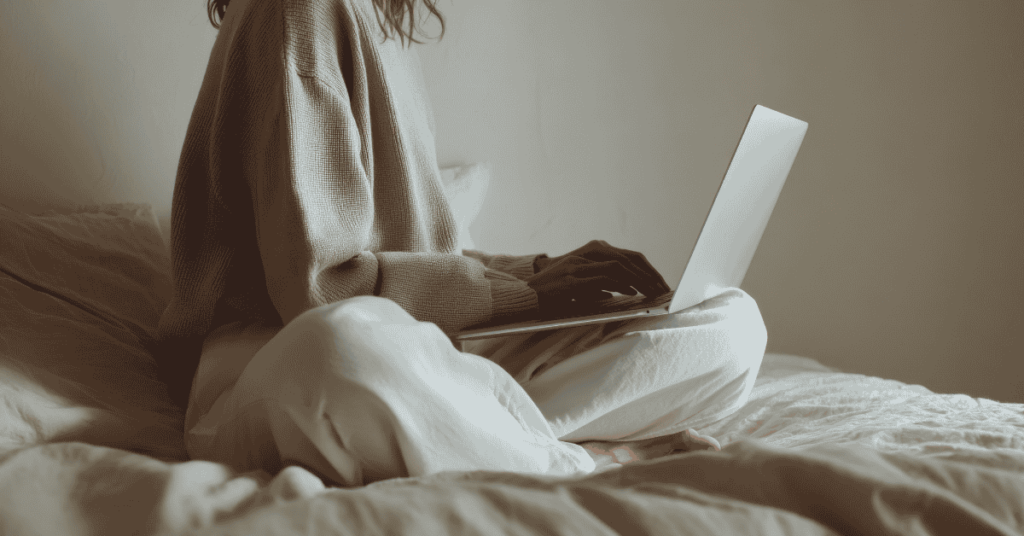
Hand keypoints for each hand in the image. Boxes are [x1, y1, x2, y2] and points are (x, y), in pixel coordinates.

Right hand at [527, 240, 670, 313]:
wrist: (527, 295)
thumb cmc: (554, 292)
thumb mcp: (582, 283)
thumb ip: (600, 283)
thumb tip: (620, 289)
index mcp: (593, 250)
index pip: (628, 256)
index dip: (647, 269)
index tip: (660, 283)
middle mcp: (589, 253)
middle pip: (628, 258)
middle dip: (649, 274)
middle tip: (662, 289)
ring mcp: (580, 264)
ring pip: (619, 266)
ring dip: (639, 280)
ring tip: (651, 292)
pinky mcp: (573, 278)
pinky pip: (603, 277)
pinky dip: (621, 284)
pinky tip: (632, 292)